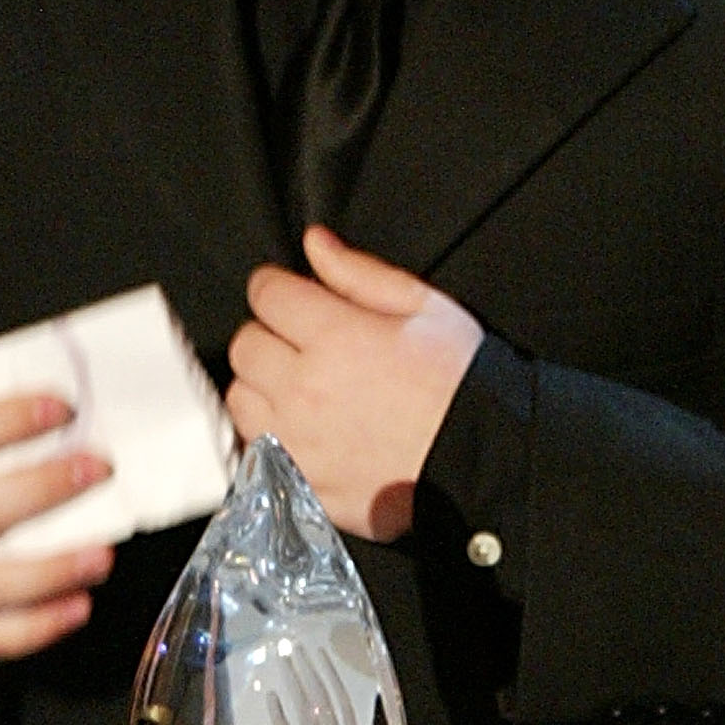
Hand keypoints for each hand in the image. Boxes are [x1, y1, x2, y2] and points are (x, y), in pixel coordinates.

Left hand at [226, 226, 483, 541]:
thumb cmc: (462, 381)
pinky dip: (270, 434)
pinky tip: (304, 430)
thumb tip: (315, 244)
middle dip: (270, 334)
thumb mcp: (425, 308)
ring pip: (241, 397)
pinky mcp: (299, 481)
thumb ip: (359, 273)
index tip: (293, 296)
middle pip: (246, 344)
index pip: (266, 293)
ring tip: (301, 389)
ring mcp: (298, 440)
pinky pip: (254, 447)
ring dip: (262, 386)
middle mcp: (305, 388)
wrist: (484, 459)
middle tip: (304, 344)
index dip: (279, 288)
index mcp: (335, 336)